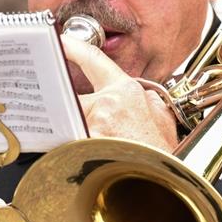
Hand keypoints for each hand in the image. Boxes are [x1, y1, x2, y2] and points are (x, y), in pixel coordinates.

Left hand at [61, 35, 178, 151]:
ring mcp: (95, 124)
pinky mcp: (85, 144)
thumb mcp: (163, 117)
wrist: (163, 180)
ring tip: (82, 139)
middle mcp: (109, 103)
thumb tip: (140, 94)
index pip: (94, 59)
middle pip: (72, 96)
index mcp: (126, 90)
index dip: (73, 47)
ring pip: (69, 118)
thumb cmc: (161, 152)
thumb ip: (147, 100)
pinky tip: (75, 153)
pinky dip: (69, 145)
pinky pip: (68, 139)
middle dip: (71, 106)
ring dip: (71, 128)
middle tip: (64, 109)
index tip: (58, 42)